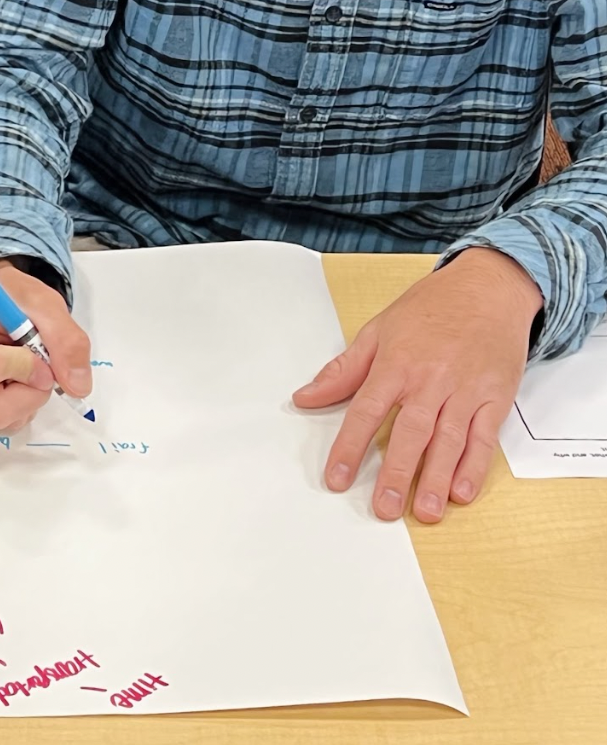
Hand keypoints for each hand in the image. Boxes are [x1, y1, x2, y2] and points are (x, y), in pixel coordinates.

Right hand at [0, 260, 92, 430]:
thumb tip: (77, 387)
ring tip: (21, 370)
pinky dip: (13, 408)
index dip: (28, 369)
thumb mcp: (42, 302)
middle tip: (39, 369)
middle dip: (30, 393)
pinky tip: (8, 381)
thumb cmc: (8, 297)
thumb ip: (65, 339)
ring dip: (24, 401)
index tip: (41, 357)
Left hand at [293, 248, 540, 521]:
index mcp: (396, 363)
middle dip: (397, 473)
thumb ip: (343, 369)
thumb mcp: (379, 330)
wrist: (487, 288)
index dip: (349, 446)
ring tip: (423, 512)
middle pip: (411, 432)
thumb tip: (305, 397)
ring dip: (435, 478)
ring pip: (448, 441)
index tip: (335, 477)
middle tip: (384, 509)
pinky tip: (462, 491)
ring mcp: (465, 390)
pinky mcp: (495, 398)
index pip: (366, 410)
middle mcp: (430, 380)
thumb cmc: (430, 308)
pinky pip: (484, 438)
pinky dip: (474, 466)